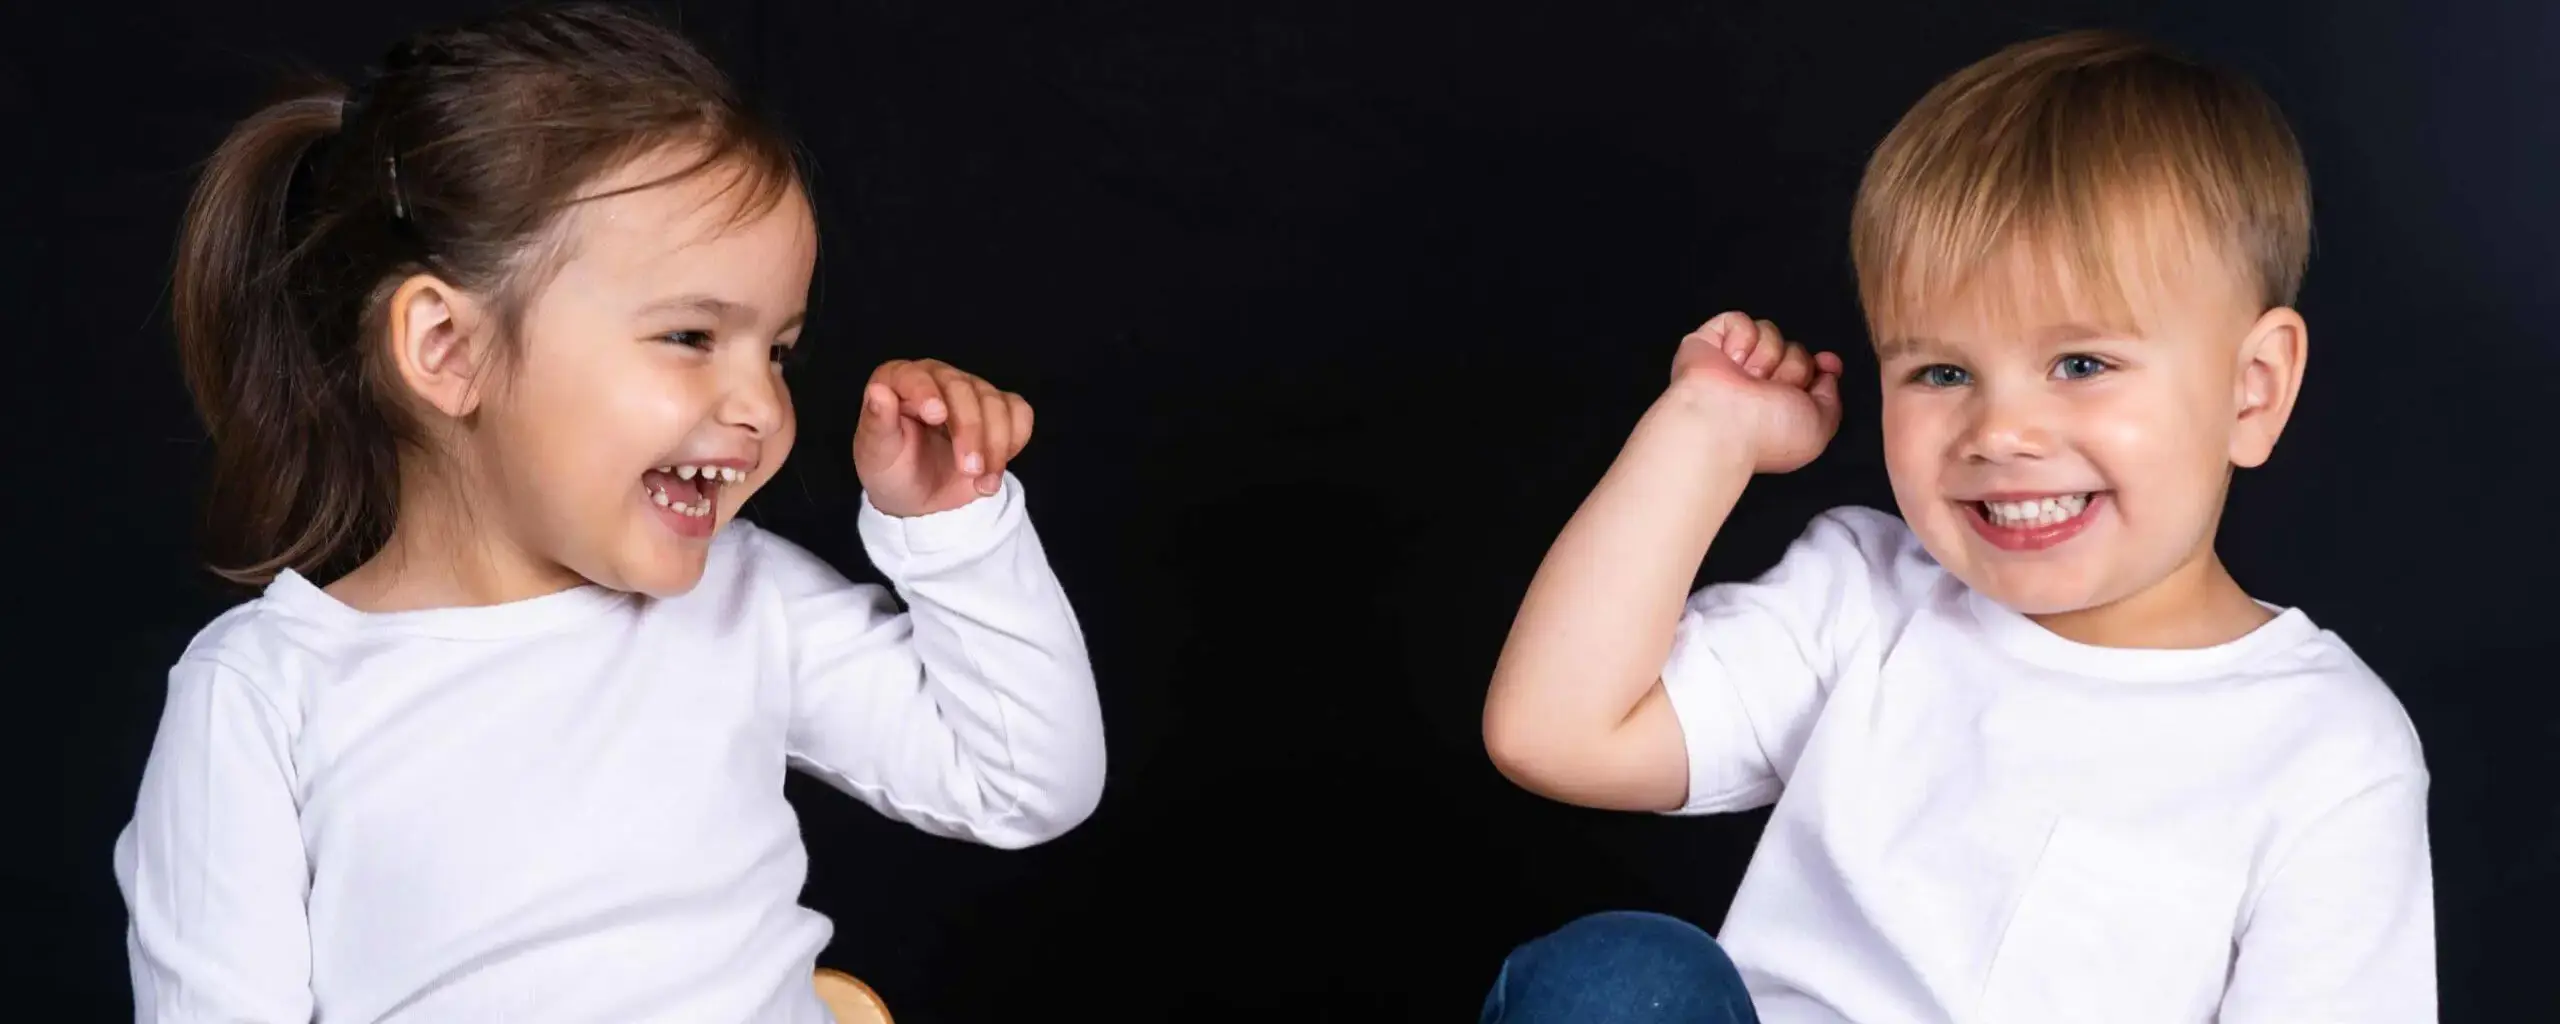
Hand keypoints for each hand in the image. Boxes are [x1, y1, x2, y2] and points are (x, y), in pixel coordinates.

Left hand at [853, 359, 1033, 516]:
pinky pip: (1020, 414)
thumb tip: (878, 392)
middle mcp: (938, 378)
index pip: (916, 376)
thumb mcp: (875, 454)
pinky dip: (1014, 442)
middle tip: (968, 469)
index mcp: (900, 381)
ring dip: (995, 446)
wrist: (918, 496)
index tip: (936, 416)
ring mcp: (971, 392)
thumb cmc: (891, 470)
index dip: (926, 392)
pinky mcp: (998, 410)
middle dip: (970, 431)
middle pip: (964, 390)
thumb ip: (877, 423)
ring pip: (997, 404)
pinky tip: (994, 469)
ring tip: (981, 482)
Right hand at [1666, 311, 1844, 473]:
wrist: (1723, 424)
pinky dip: (1740, 337)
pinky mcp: (1708, 344)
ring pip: (1769, 332)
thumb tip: (1828, 372)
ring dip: (1766, 355)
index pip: (1809, 369)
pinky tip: (1732, 361)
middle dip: (1792, 367)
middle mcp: (1758, 384)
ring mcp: (1733, 364)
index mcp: (1780, 404)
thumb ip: (1830, 398)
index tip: (1826, 364)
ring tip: (1748, 379)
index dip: (1821, 365)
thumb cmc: (1766, 433)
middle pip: (1794, 349)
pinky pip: (1738, 320)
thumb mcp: (1820, 425)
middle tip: (1772, 389)